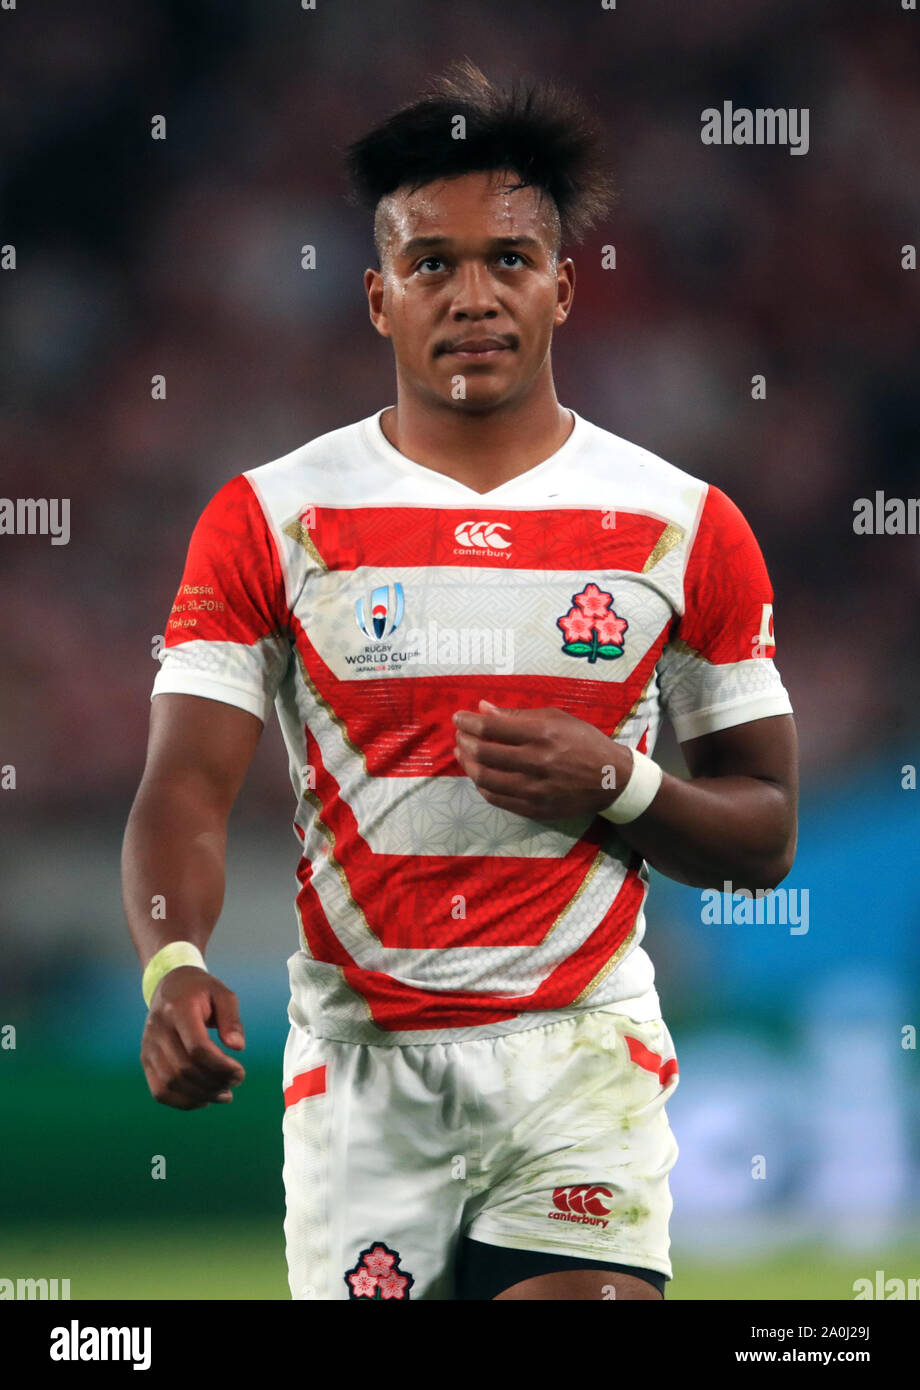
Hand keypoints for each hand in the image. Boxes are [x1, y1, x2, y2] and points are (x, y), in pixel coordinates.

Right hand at [140, 966, 245, 1109]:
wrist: (170, 986)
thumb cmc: (201, 991)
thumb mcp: (222, 994)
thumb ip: (231, 1019)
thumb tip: (237, 1047)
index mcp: (177, 1009)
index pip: (196, 1047)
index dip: (220, 1066)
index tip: (240, 1071)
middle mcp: (158, 1029)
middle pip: (184, 1068)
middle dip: (214, 1082)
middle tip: (236, 1082)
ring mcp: (148, 1046)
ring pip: (171, 1083)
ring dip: (201, 1095)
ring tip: (224, 1094)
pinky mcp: (146, 1059)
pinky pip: (159, 1090)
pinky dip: (182, 1101)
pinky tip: (204, 1100)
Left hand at [452, 700, 631, 820]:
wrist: (611, 779)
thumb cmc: (583, 742)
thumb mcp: (555, 718)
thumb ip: (517, 716)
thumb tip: (482, 708)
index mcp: (543, 734)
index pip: (492, 728)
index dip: (468, 722)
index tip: (458, 718)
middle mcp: (537, 762)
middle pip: (484, 753)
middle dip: (464, 741)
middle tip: (460, 735)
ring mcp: (535, 790)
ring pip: (485, 779)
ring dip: (468, 764)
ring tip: (463, 754)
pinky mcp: (535, 809)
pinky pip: (496, 799)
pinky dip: (482, 786)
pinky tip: (479, 774)